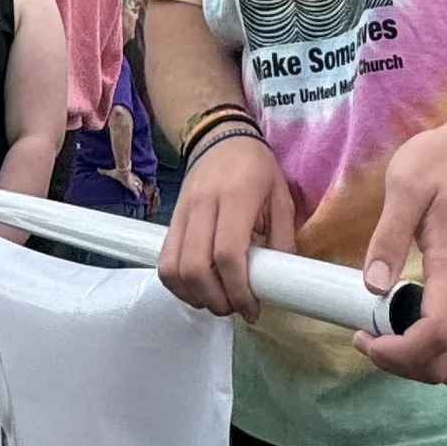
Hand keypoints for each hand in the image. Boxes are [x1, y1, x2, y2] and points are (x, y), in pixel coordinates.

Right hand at [156, 134, 298, 322]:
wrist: (218, 136)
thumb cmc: (255, 167)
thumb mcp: (281, 195)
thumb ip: (282, 238)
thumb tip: (279, 280)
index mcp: (236, 198)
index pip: (228, 254)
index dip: (238, 290)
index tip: (253, 309)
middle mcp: (203, 206)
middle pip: (196, 268)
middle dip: (216, 300)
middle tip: (235, 308)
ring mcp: (181, 213)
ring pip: (174, 268)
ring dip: (195, 296)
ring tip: (218, 300)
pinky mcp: (170, 221)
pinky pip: (164, 261)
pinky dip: (178, 285)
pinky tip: (198, 290)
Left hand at [360, 111, 446, 386]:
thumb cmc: (443, 163)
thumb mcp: (406, 186)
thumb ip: (388, 236)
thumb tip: (372, 287)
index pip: (436, 336)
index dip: (398, 352)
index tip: (363, 336)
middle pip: (446, 363)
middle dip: (403, 363)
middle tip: (366, 335)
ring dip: (418, 362)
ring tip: (382, 333)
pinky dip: (431, 350)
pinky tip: (403, 323)